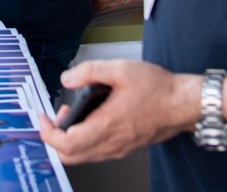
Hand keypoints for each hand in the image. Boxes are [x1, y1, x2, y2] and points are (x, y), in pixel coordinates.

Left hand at [36, 60, 200, 164]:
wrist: (184, 104)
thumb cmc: (158, 89)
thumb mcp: (120, 69)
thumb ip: (90, 71)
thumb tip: (67, 78)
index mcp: (107, 126)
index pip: (66, 144)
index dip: (48, 133)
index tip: (42, 118)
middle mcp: (112, 143)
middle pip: (71, 156)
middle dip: (55, 138)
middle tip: (54, 118)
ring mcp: (119, 148)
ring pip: (84, 156)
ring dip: (70, 140)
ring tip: (71, 116)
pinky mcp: (126, 147)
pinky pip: (97, 153)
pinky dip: (84, 141)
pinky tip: (89, 120)